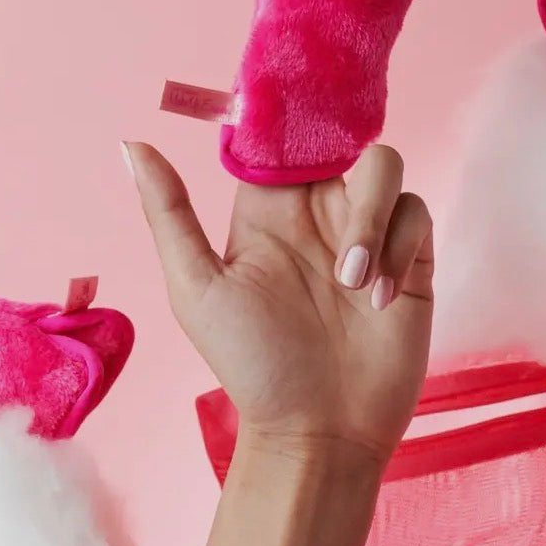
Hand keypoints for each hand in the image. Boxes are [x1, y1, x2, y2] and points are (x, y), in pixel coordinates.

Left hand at [124, 142, 434, 467]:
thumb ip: (170, 213)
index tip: (288, 113)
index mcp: (266, 210)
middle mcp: (318, 212)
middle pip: (341, 138)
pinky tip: (379, 300)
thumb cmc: (253, 365)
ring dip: (370, 217)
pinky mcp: (410, 259)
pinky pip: (416, 213)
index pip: (280, 138)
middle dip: (339, 166)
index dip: (286, 115)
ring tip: (353, 283)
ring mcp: (366, 233)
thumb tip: (130, 143)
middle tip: (326, 212)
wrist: (321, 431)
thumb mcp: (197, 289)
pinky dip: (400, 247)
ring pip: (385, 167)